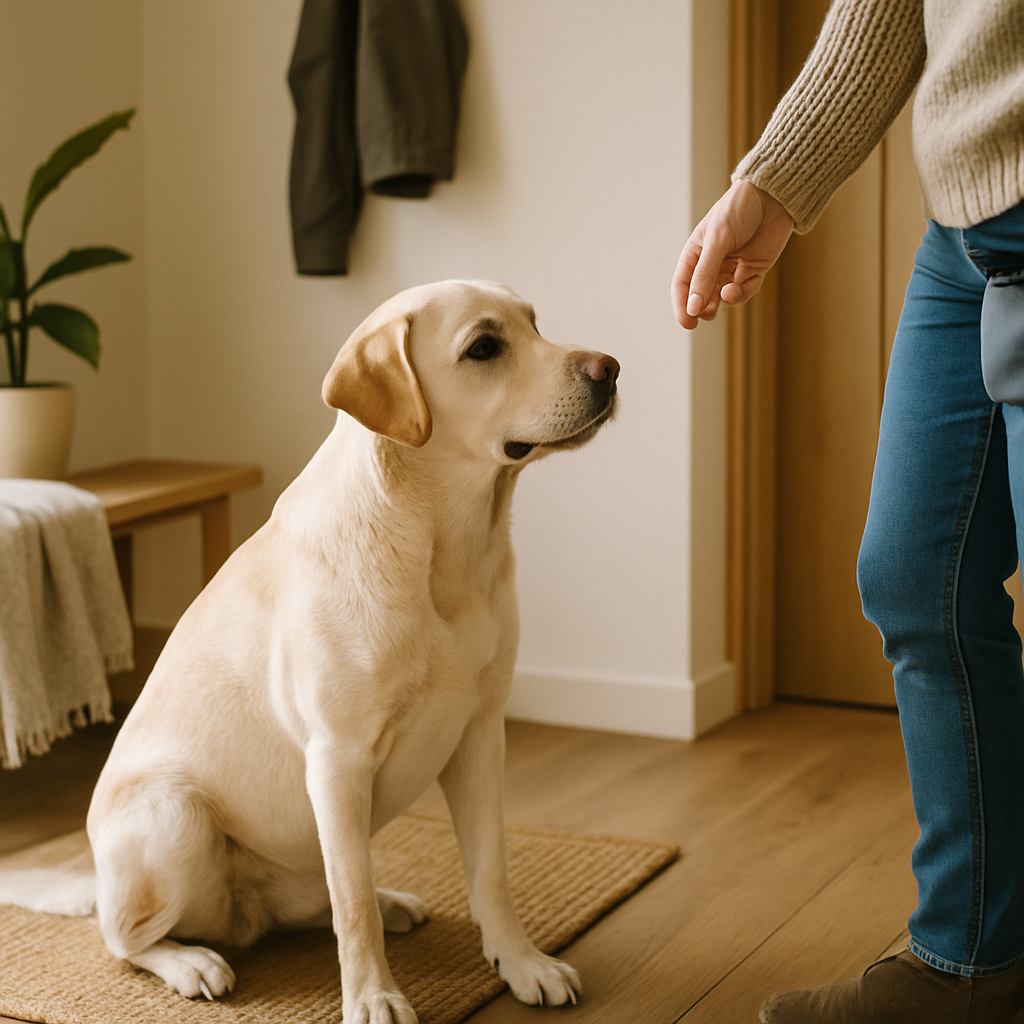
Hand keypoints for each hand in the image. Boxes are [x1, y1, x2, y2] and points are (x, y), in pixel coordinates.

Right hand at [672, 179, 794, 329]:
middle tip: (705, 316)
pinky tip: (737, 289)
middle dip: (702, 308)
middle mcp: (712, 263)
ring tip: (725, 296)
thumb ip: (705, 275)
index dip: (682, 305)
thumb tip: (693, 307)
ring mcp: (733, 268)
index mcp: (695, 253)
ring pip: (722, 296)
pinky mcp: (753, 270)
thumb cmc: (739, 209)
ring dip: (722, 301)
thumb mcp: (717, 241)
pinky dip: (740, 294)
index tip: (687, 322)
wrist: (774, 196)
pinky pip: (744, 291)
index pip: (682, 285)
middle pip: (701, 295)